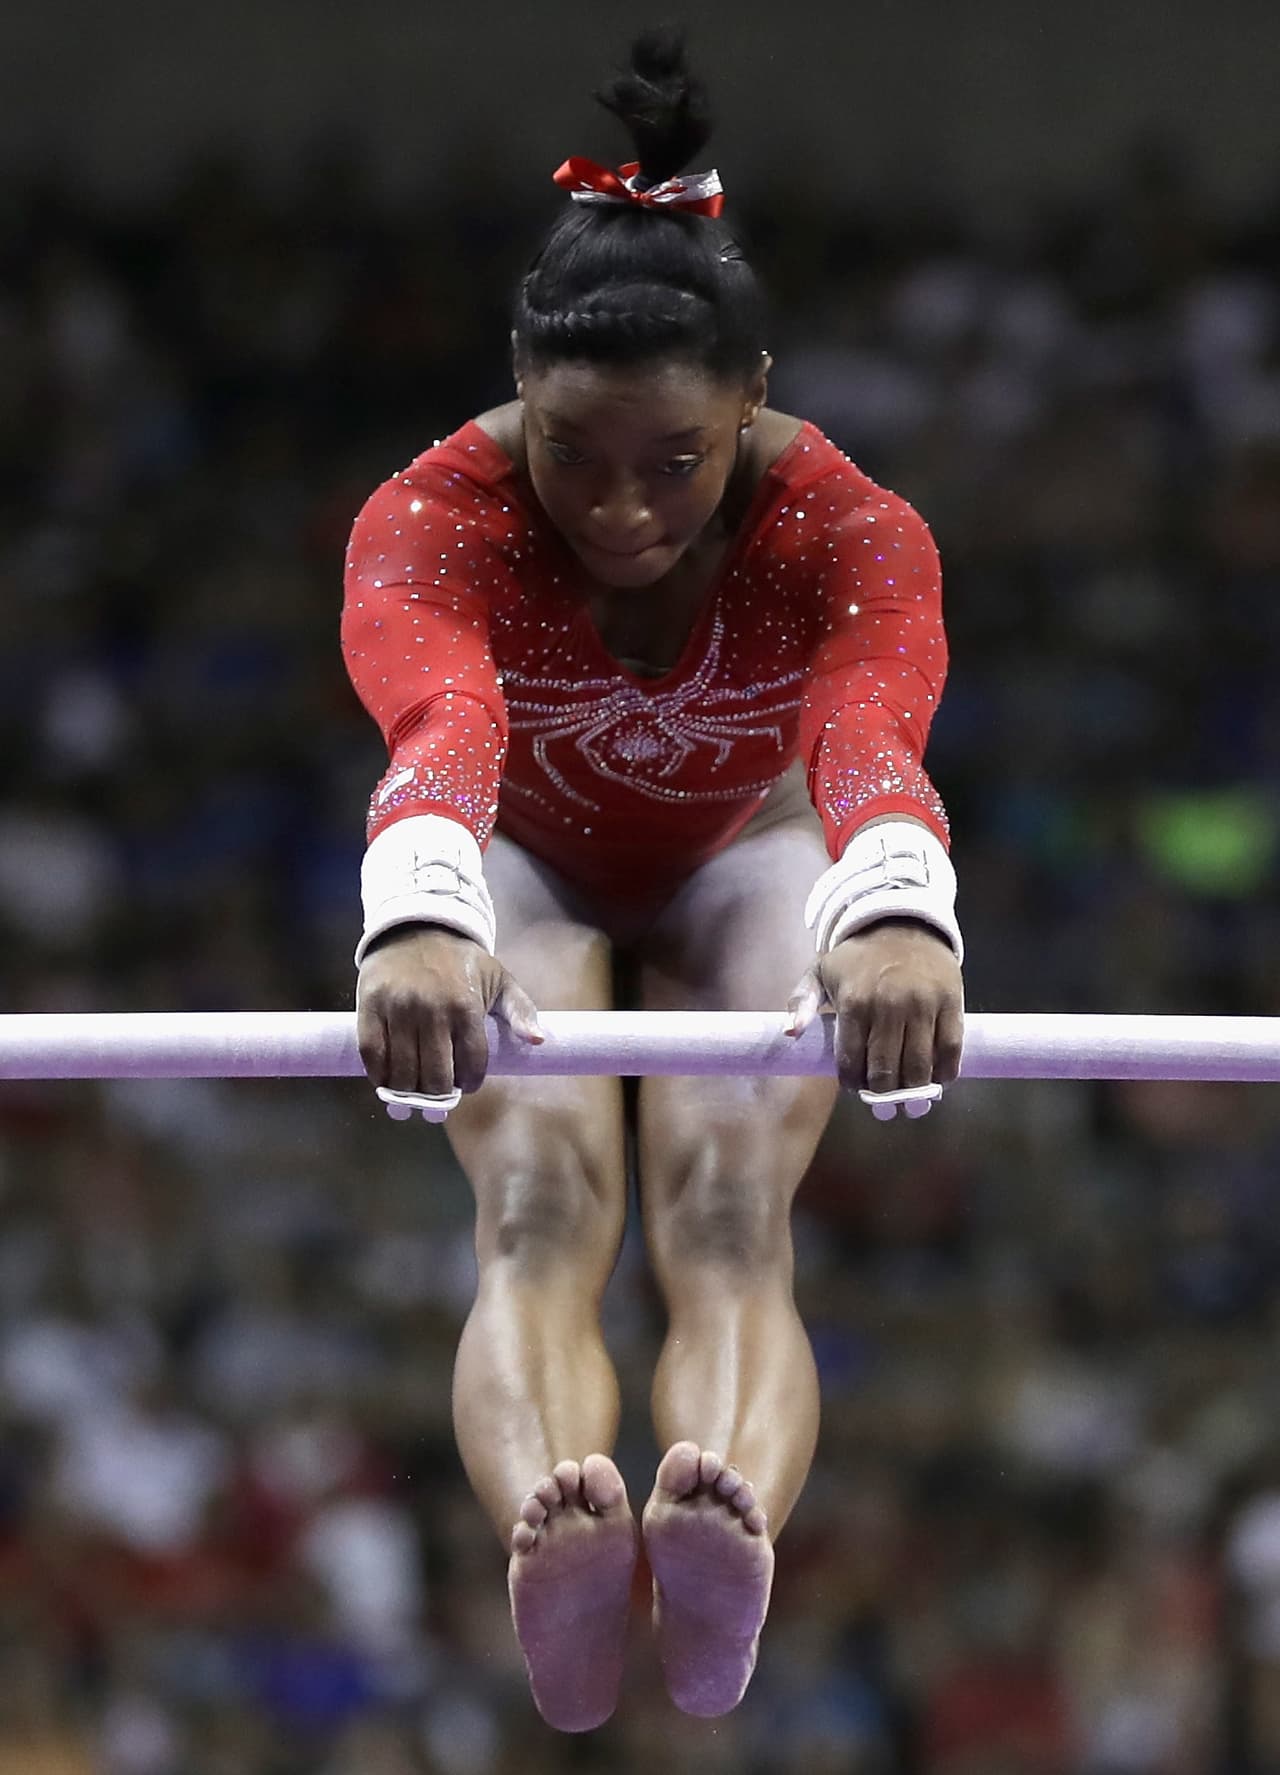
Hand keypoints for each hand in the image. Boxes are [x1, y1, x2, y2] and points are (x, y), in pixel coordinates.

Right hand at [356, 923, 542, 1098]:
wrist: (416, 925)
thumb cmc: (461, 960)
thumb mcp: (499, 978)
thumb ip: (520, 1010)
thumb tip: (539, 1040)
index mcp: (466, 1006)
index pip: (471, 1064)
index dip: (470, 1083)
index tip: (467, 1086)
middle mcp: (431, 1010)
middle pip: (435, 1076)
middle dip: (439, 1095)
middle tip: (440, 1096)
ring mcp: (398, 1009)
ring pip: (402, 1072)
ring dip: (409, 1092)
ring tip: (415, 1093)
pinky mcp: (370, 1007)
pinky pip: (372, 1055)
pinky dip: (380, 1077)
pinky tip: (389, 1082)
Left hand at [786, 919, 963, 1096]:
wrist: (903, 922)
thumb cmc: (858, 957)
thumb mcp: (821, 971)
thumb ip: (801, 1002)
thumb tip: (789, 1033)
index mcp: (854, 1002)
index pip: (851, 1063)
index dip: (853, 1084)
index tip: (856, 1088)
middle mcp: (889, 1006)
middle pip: (886, 1071)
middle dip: (883, 1095)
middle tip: (883, 1102)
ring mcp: (923, 1005)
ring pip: (919, 1067)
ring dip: (913, 1091)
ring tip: (909, 1098)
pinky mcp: (951, 1003)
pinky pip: (951, 1050)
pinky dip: (945, 1073)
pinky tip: (936, 1081)